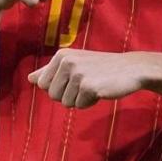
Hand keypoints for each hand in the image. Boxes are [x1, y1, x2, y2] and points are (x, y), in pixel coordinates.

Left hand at [28, 49, 147, 108]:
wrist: (131, 68)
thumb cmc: (101, 67)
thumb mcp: (75, 64)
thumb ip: (52, 71)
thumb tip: (30, 78)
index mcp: (61, 55)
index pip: (43, 84)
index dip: (60, 87)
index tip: (76, 78)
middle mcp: (67, 62)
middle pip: (53, 95)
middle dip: (69, 95)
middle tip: (87, 83)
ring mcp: (77, 73)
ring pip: (66, 103)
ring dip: (80, 99)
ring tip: (94, 85)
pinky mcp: (88, 86)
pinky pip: (79, 105)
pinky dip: (90, 103)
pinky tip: (101, 90)